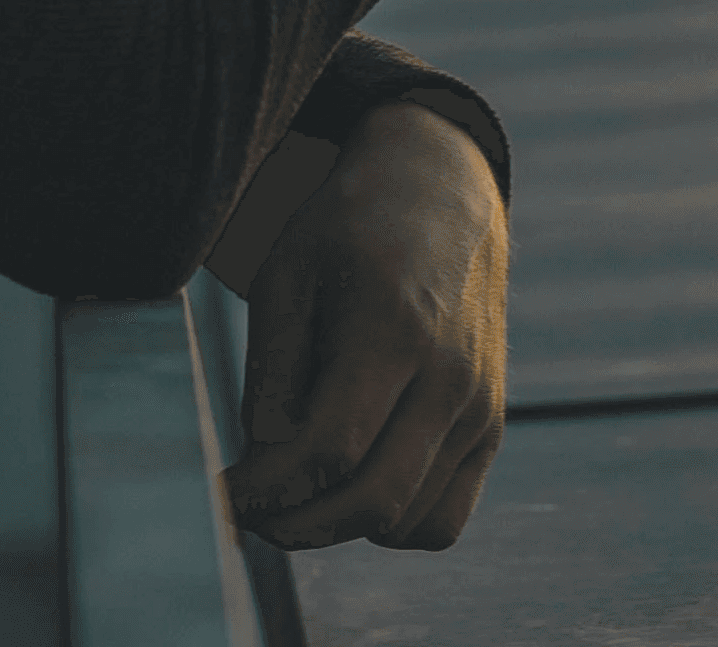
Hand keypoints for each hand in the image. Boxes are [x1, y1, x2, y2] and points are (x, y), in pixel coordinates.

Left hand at [222, 99, 510, 551]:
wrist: (438, 191)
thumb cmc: (349, 228)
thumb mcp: (286, 275)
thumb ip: (273, 374)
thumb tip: (267, 461)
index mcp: (393, 329)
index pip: (330, 450)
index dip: (268, 489)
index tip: (225, 495)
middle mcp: (450, 376)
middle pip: (373, 500)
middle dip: (296, 524)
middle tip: (250, 511)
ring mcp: (480, 407)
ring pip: (408, 522)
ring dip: (342, 526)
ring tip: (299, 488)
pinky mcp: (492, 426)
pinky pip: (443, 518)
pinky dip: (393, 523)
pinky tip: (352, 486)